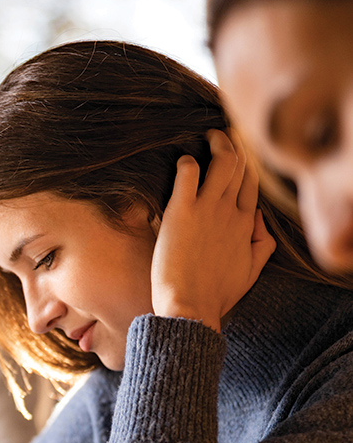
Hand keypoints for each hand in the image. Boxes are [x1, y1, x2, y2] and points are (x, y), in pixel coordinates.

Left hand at [151, 129, 275, 331]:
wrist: (191, 307)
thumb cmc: (215, 295)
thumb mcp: (250, 273)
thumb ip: (261, 246)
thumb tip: (261, 223)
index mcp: (246, 225)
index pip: (251, 183)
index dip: (247, 165)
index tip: (238, 154)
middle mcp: (231, 212)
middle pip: (239, 167)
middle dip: (234, 146)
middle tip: (221, 135)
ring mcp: (208, 210)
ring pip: (221, 162)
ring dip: (217, 144)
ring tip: (208, 136)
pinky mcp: (182, 212)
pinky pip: (188, 173)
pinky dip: (187, 162)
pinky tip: (183, 162)